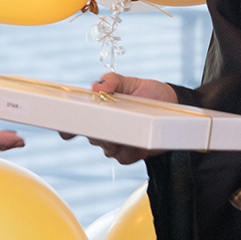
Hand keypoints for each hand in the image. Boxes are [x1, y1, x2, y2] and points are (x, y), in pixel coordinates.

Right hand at [60, 72, 178, 164]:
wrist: (174, 105)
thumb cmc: (149, 92)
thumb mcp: (131, 82)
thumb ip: (113, 81)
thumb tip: (96, 86)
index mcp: (99, 110)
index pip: (76, 122)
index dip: (67, 128)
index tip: (65, 132)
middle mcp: (105, 128)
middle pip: (92, 137)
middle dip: (99, 133)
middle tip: (110, 122)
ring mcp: (117, 142)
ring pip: (107, 149)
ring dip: (115, 142)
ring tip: (128, 130)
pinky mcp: (131, 154)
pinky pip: (123, 159)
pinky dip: (130, 152)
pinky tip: (139, 143)